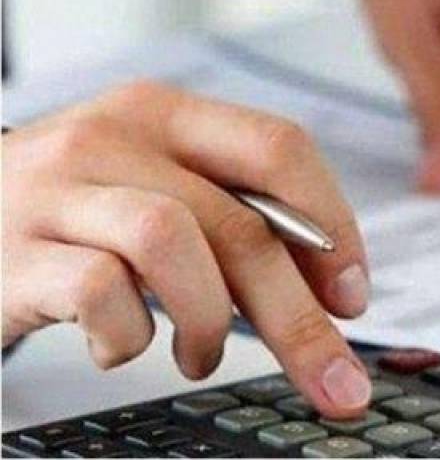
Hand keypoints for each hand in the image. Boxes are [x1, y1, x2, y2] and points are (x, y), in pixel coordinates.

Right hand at [2, 81, 370, 417]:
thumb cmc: (74, 214)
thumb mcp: (154, 186)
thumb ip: (233, 216)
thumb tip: (331, 289)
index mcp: (166, 115)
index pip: (278, 148)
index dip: (333, 225)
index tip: (352, 294)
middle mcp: (113, 137)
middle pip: (239, 222)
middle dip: (299, 315)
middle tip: (331, 377)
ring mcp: (57, 190)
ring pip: (172, 244)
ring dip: (207, 321)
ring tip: (199, 355)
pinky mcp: (13, 251)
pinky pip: (97, 290)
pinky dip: (128, 336)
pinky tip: (121, 344)